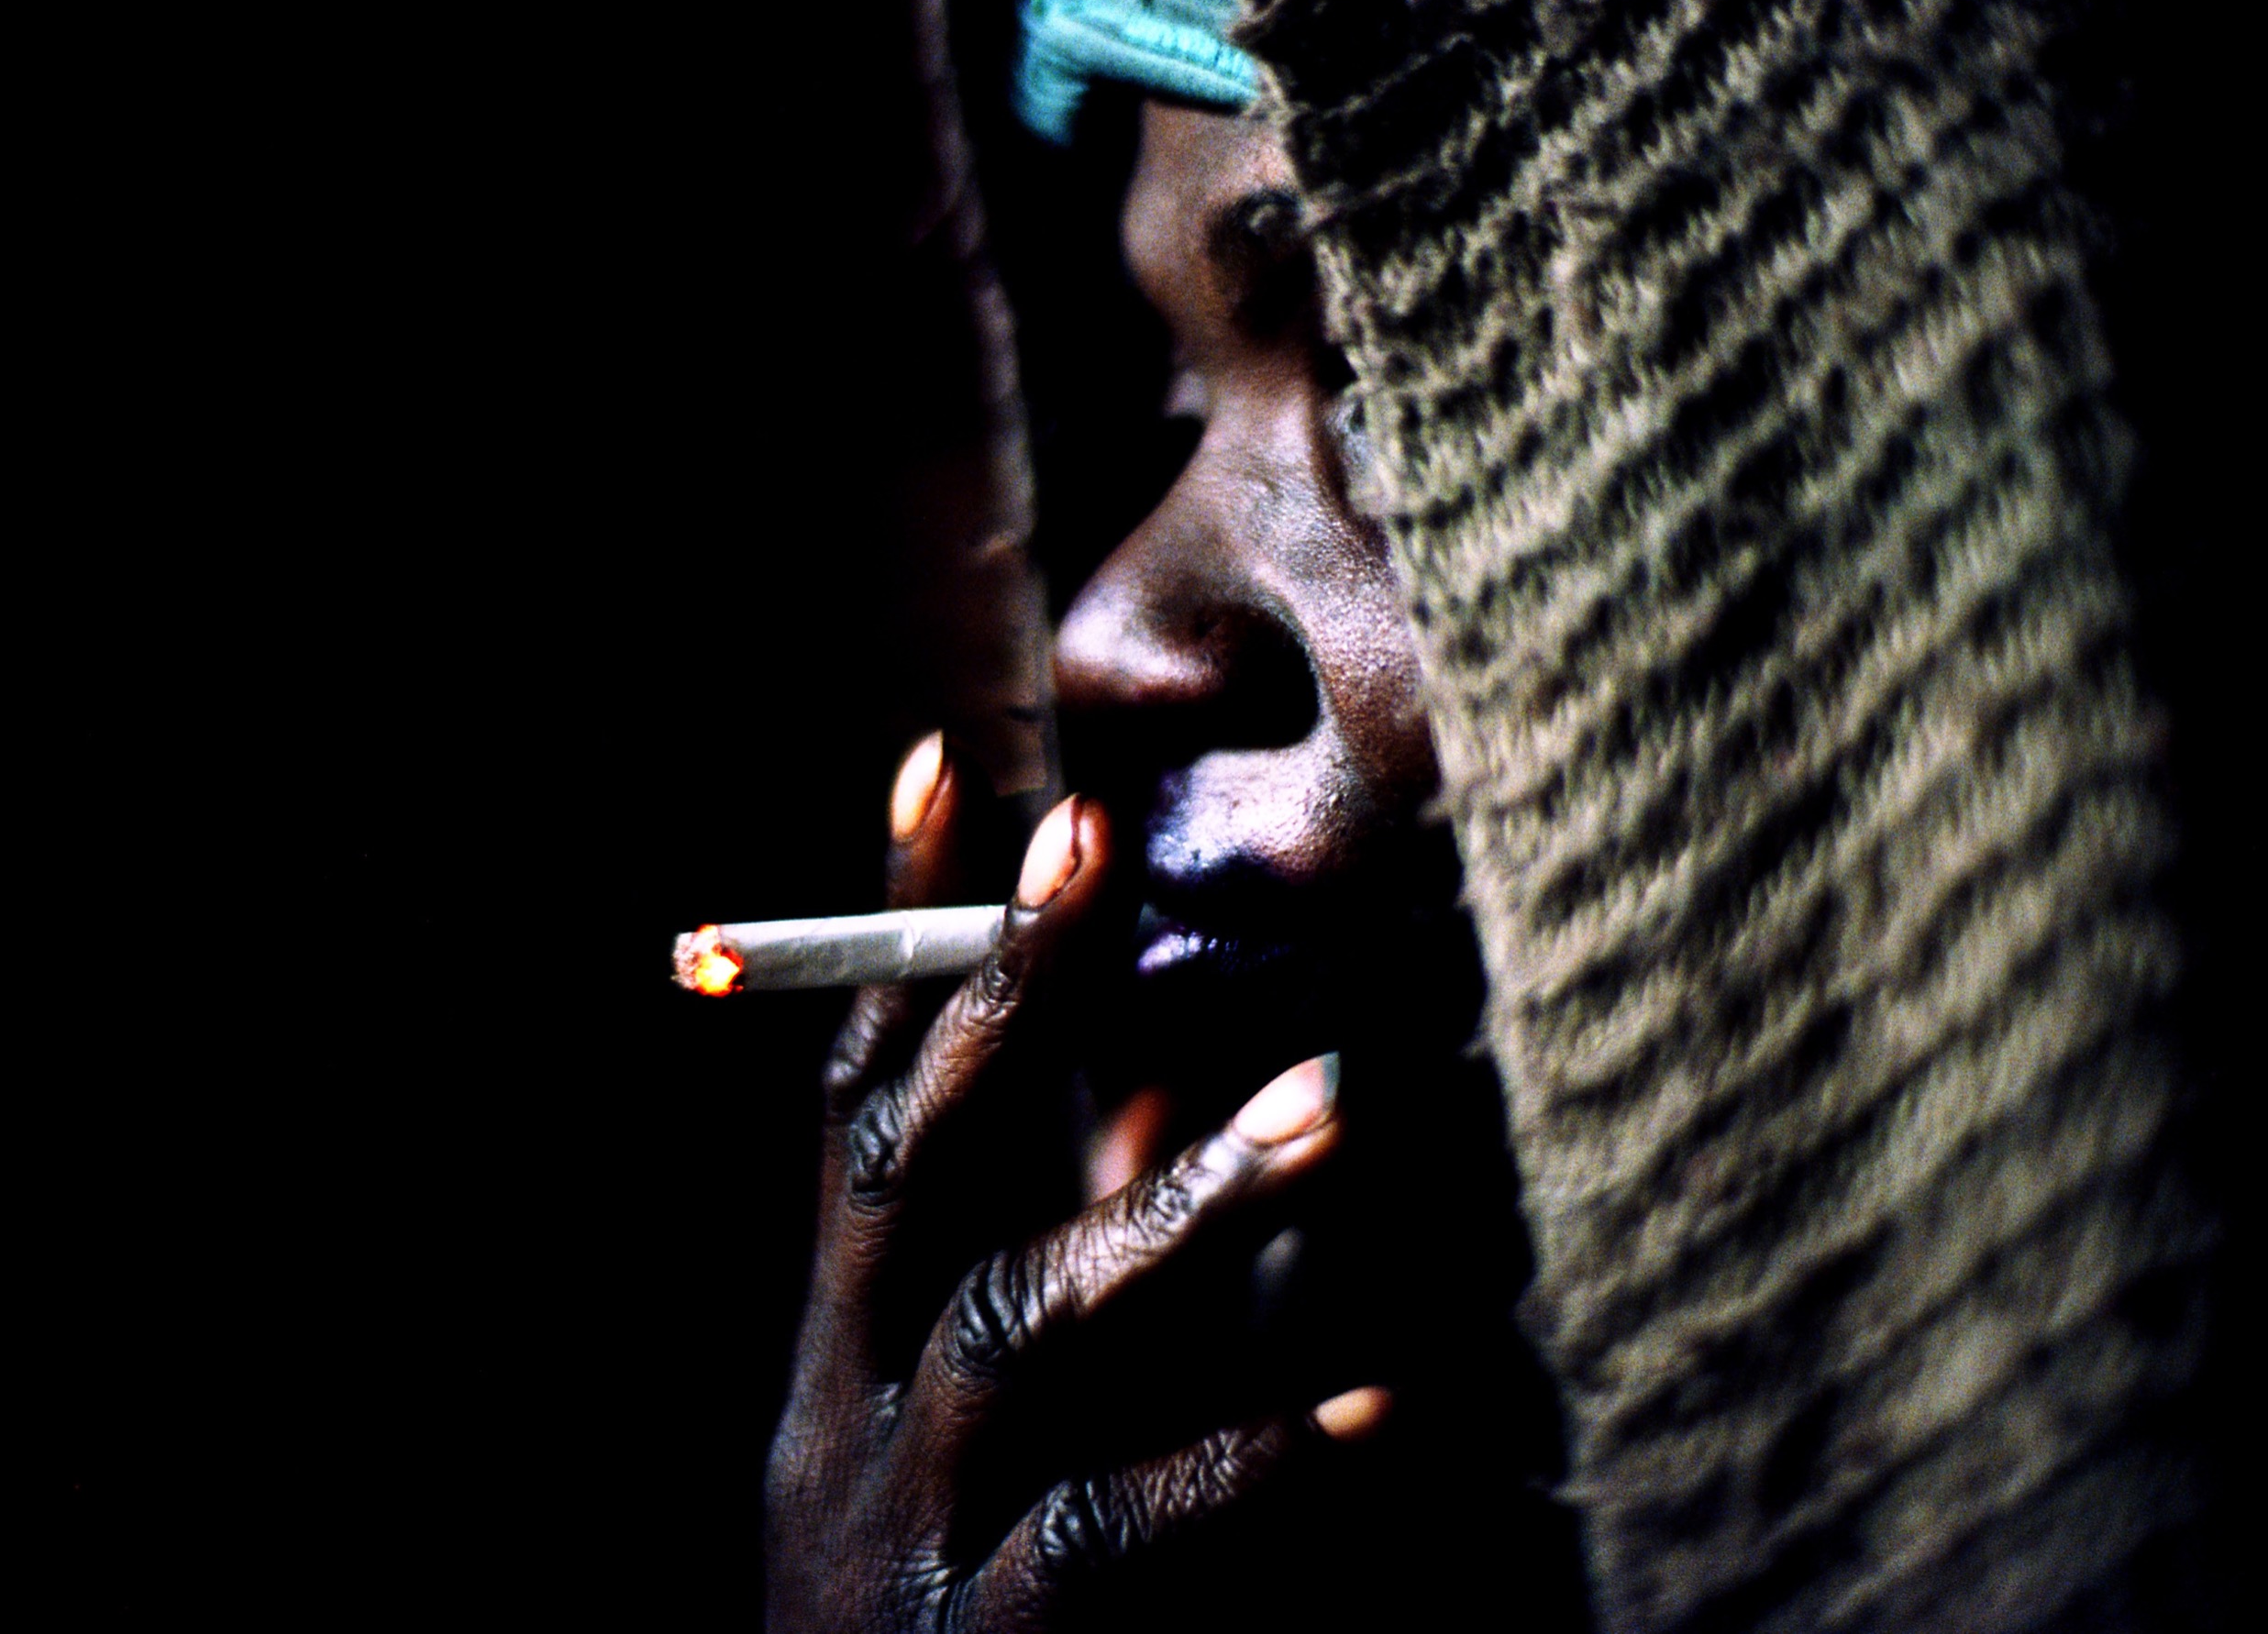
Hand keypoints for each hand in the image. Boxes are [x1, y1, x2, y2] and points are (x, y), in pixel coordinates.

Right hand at [763, 736, 1388, 1632]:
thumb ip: (1076, 1256)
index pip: (856, 1110)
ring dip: (1167, 1210)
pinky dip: (1250, 1468)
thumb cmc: (972, 1615)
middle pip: (908, 1177)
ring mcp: (905, 1545)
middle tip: (1092, 837)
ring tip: (1322, 1109)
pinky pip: (1117, 1543)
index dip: (890, 942)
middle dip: (996, 1000)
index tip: (943, 765)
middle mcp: (844, 1428)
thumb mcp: (1003, 1432)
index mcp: (844, 1359)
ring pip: (1014, 1338)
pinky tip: (1375, 1413)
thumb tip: (1170, 1068)